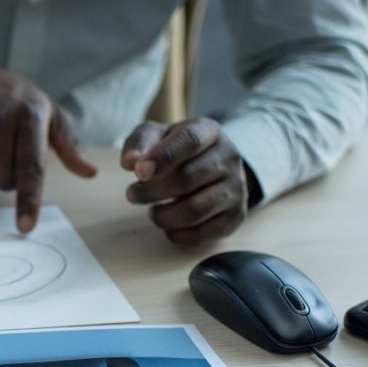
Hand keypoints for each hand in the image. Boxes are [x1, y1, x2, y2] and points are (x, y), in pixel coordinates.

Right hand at [0, 60, 96, 232]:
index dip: (29, 201)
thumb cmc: (14, 102)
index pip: (30, 168)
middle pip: (4, 183)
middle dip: (7, 177)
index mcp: (29, 114)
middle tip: (5, 150)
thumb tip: (89, 172)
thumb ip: (69, 145)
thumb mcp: (48, 113)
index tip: (25, 227)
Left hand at [120, 118, 247, 244]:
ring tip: (152, 211)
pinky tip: (168, 225)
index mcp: (209, 132)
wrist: (214, 165)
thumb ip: (140, 142)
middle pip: (187, 179)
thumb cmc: (178, 150)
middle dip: (151, 191)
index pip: (190, 141)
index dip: (162, 157)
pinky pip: (202, 234)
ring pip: (194, 211)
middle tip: (132, 194)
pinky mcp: (234, 216)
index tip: (138, 172)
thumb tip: (131, 162)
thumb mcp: (158, 135)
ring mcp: (236, 188)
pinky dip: (177, 234)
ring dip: (163, 217)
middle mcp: (229, 158)